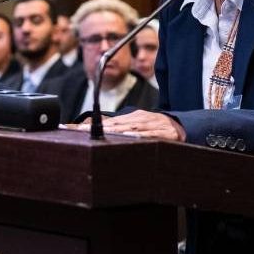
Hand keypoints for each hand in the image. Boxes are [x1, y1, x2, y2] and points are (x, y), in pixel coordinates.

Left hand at [68, 110, 184, 140]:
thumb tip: (98, 131)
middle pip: (114, 124)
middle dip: (94, 128)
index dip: (88, 125)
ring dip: (113, 131)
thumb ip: (121, 128)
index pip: (106, 121)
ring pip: (129, 127)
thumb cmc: (156, 128)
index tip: (71, 129)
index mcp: (131, 117)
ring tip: (97, 134)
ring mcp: (150, 125)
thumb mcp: (138, 125)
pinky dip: (139, 135)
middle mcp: (138, 119)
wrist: (182, 126)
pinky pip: (150, 134)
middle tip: (77, 132)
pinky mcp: (163, 133)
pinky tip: (129, 136)